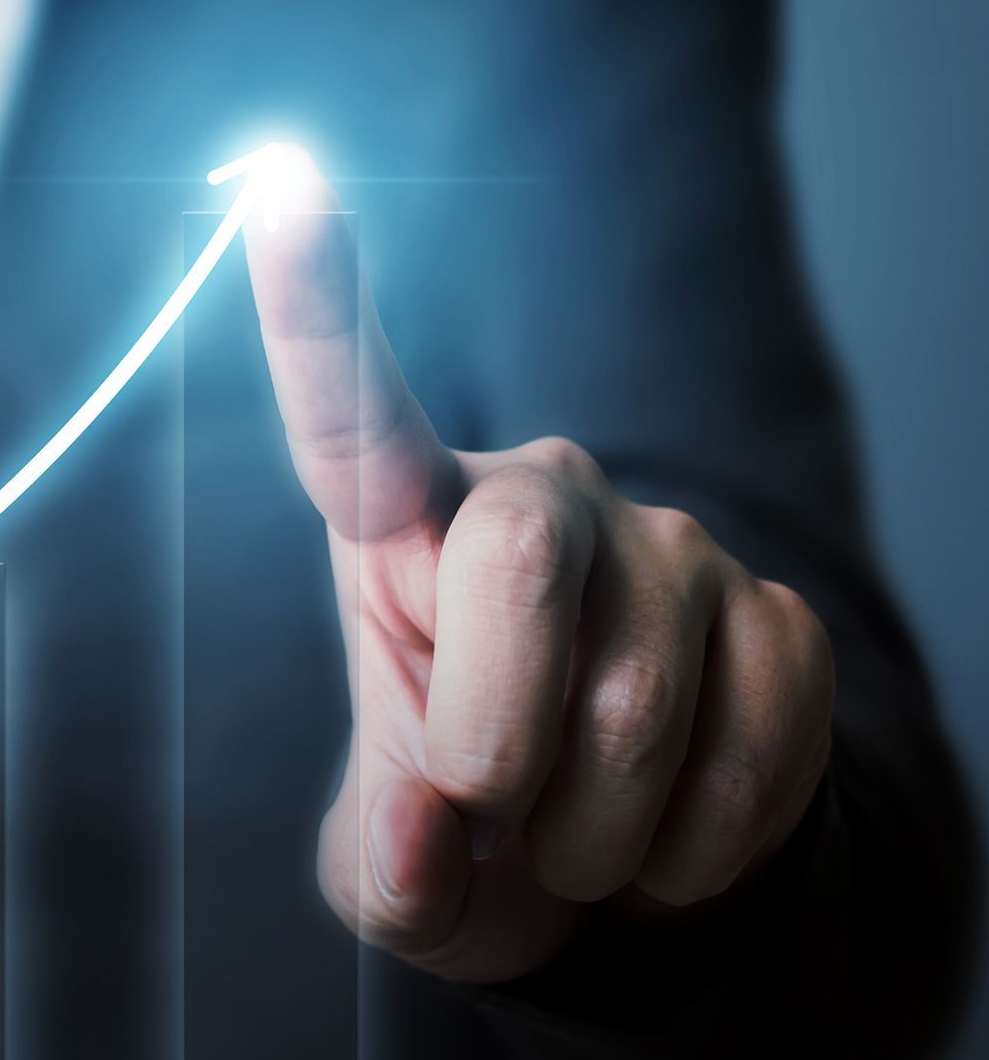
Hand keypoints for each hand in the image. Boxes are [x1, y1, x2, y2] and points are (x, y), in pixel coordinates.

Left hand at [240, 153, 834, 982]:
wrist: (607, 877)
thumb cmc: (461, 832)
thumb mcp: (390, 870)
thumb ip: (384, 858)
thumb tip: (430, 830)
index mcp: (399, 530)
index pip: (351, 410)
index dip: (312, 305)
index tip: (282, 182)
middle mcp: (533, 500)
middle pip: (520, 563)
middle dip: (499, 738)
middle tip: (492, 806)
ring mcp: (667, 547)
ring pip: (639, 701)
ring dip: (596, 829)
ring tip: (573, 829)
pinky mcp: (778, 615)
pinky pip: (758, 744)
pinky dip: (700, 840)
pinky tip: (666, 828)